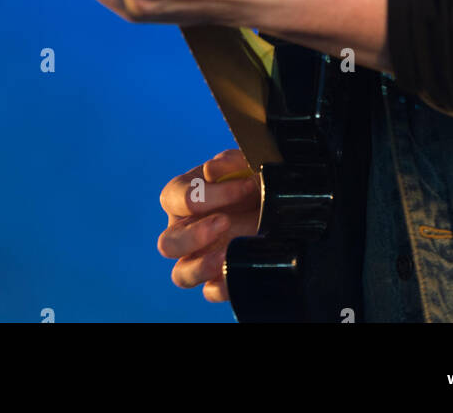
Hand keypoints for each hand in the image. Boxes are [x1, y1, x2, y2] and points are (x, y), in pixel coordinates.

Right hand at [157, 149, 261, 302]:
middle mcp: (186, 229)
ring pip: (181, 274)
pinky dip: (221, 287)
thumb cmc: (255, 180)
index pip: (176, 197)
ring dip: (201, 266)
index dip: (205, 194)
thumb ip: (231, 161)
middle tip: (224, 222)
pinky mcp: (220, 278)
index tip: (244, 186)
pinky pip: (210, 291)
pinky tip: (236, 273)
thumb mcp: (247, 164)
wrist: (284, 205)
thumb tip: (211, 170)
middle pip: (168, 243)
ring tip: (227, 255)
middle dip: (194, 234)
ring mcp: (201, 257)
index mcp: (185, 196)